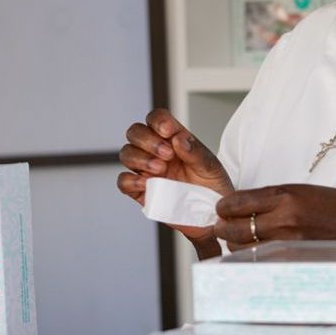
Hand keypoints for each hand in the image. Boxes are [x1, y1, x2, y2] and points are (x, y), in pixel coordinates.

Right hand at [117, 108, 233, 243]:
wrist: (211, 216)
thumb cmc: (212, 187)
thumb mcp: (211, 167)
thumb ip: (196, 152)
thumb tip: (179, 139)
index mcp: (173, 140)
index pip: (156, 118)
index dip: (158, 120)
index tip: (169, 131)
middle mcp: (156, 152)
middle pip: (135, 132)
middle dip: (147, 139)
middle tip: (167, 154)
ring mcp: (147, 171)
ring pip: (126, 153)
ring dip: (140, 157)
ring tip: (161, 169)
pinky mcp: (141, 192)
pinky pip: (124, 181)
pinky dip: (131, 180)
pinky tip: (147, 183)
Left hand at [213, 184, 335, 250]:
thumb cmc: (333, 206)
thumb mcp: (300, 190)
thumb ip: (270, 198)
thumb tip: (240, 205)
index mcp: (284, 196)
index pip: (237, 202)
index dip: (223, 207)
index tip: (221, 209)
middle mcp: (283, 219)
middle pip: (234, 228)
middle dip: (222, 227)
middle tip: (221, 227)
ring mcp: (287, 242)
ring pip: (243, 248)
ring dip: (234, 245)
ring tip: (236, 241)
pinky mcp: (293, 260)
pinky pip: (260, 262)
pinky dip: (251, 258)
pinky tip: (252, 254)